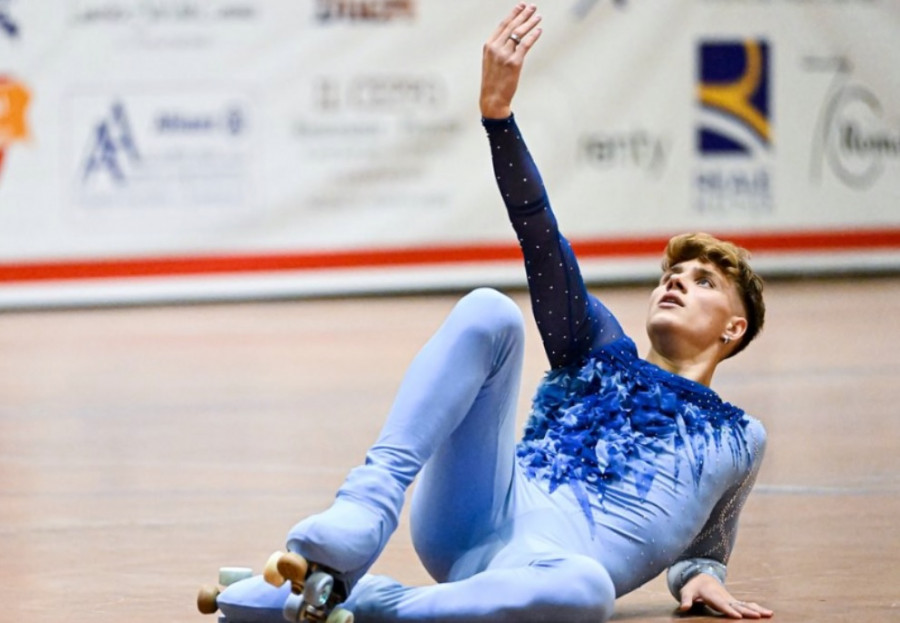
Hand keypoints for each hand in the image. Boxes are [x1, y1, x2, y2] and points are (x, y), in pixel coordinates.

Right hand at [480, 3, 542, 118]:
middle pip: (512, 26)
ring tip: (538, 16)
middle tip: (533, 7)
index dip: (513, 14)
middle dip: (524, 15)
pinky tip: (538, 30)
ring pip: (519, 33)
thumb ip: (499, 48)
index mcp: (489, 46)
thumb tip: (511, 37)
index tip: (521, 6)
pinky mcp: (514, 63)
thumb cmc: (493, 81)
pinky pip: (525, 45)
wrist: (492, 98)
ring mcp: (505, 55)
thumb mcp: (491, 61)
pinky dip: (533, 36)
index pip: (503, 25)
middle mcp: (496, 48)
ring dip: (530, 23)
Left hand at [678, 573, 773, 618]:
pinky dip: (757, 608)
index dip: (729, 610)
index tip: (738, 615)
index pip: (721, 604)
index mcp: (713, 596)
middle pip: (737, 605)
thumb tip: (683, 608)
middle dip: (747, 611)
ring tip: (769, 613)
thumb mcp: (687, 591)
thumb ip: (686, 599)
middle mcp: (724, 597)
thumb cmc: (694, 587)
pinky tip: (767, 613)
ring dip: (757, 609)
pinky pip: (747, 605)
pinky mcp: (734, 601)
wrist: (703, 577)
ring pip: (745, 604)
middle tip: (758, 616)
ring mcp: (731, 599)